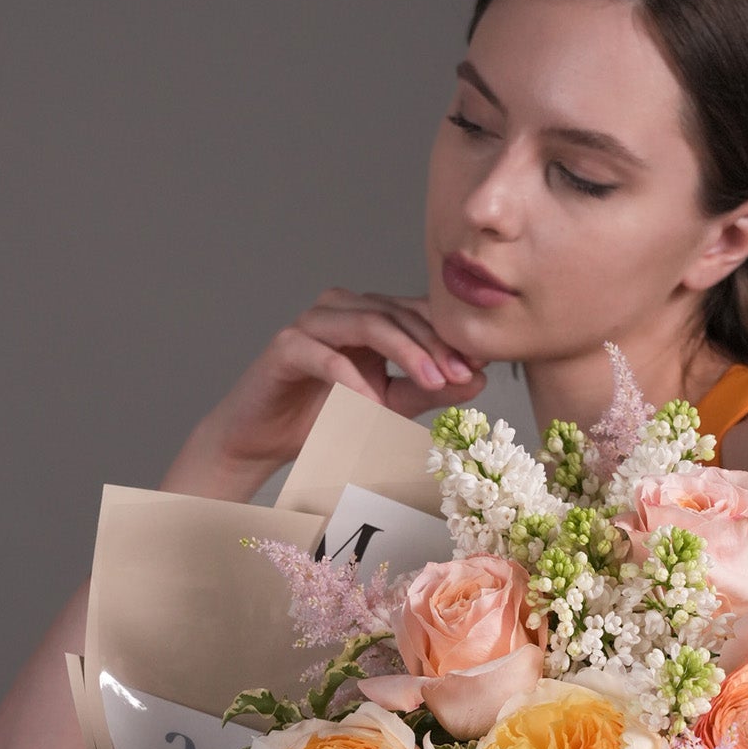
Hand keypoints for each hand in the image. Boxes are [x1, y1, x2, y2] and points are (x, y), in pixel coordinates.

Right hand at [175, 286, 488, 499]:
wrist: (265, 438)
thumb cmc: (325, 417)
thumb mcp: (390, 406)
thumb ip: (428, 391)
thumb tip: (478, 380)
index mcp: (369, 316)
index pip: (417, 315)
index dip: (450, 338)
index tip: (482, 368)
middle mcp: (342, 309)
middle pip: (397, 314)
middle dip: (434, 345)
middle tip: (461, 374)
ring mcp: (312, 323)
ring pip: (367, 323)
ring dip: (404, 352)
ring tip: (432, 382)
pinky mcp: (286, 346)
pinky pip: (327, 354)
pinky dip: (355, 379)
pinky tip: (375, 404)